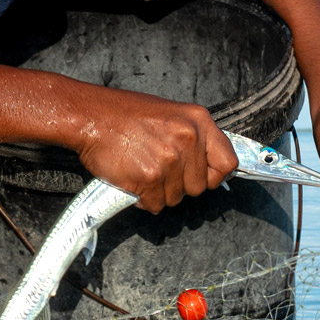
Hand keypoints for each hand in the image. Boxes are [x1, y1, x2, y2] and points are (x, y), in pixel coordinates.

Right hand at [72, 90, 237, 212]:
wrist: (91, 117)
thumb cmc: (126, 114)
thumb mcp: (172, 114)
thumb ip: (193, 137)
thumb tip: (208, 164)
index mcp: (198, 121)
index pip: (228, 162)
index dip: (215, 175)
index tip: (204, 177)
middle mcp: (188, 139)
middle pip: (200, 186)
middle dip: (181, 185)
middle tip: (161, 170)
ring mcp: (169, 160)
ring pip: (177, 198)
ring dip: (160, 192)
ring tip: (144, 170)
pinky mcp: (149, 178)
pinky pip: (155, 205)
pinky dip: (144, 199)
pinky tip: (134, 180)